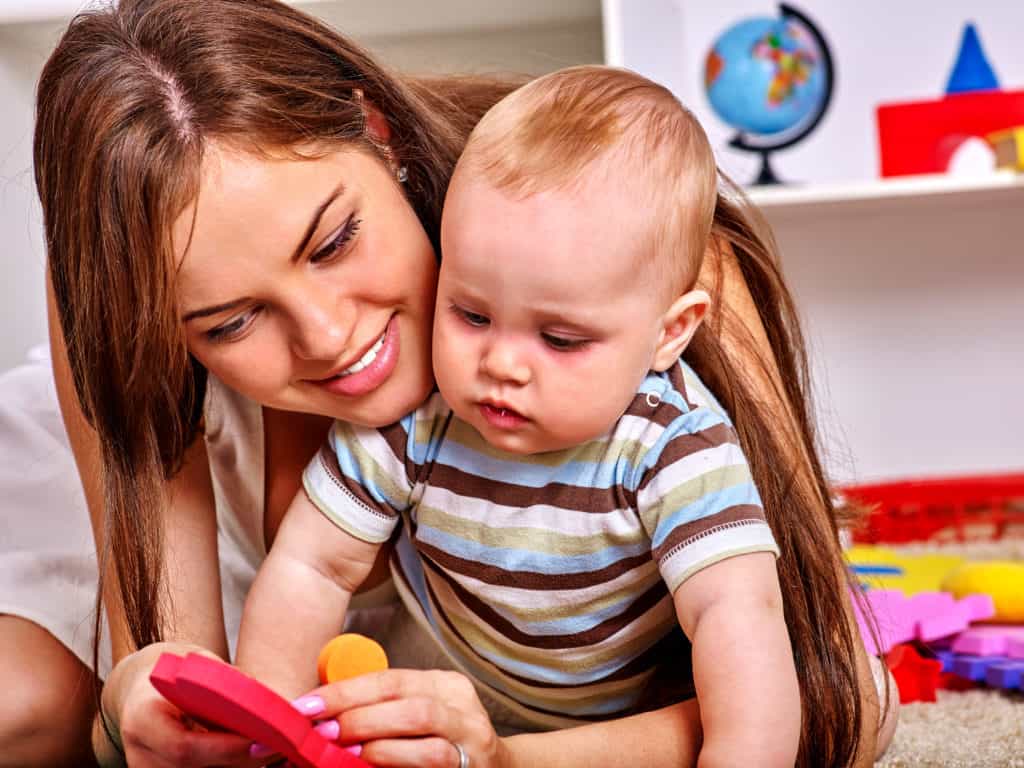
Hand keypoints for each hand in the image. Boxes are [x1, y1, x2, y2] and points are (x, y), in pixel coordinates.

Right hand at [100, 642, 270, 766]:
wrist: (147, 694)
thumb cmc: (178, 676)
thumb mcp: (200, 668)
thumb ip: (228, 686)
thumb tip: (271, 705)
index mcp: (142, 722)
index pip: (185, 748)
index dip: (228, 749)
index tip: (265, 741)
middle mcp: (140, 757)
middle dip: (245, 761)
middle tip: (282, 747)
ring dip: (242, 766)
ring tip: (273, 749)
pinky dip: (233, 766)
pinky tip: (254, 755)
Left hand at [296, 668, 511, 767]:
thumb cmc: (442, 743)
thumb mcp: (420, 714)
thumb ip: (383, 709)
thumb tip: (321, 713)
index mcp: (446, 686)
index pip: (391, 680)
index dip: (345, 692)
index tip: (306, 705)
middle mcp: (464, 711)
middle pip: (410, 707)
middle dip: (359, 717)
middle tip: (320, 731)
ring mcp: (473, 746)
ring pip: (428, 740)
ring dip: (379, 746)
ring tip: (345, 752)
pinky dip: (397, 767)